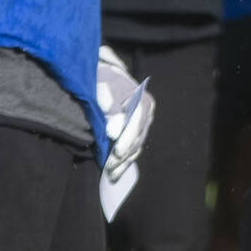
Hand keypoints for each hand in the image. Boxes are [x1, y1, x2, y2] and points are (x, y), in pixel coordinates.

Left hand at [97, 45, 155, 181]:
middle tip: (109, 168)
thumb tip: (114, 132)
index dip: (127, 139)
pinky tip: (114, 173)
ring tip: (110, 173)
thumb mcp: (104, 87)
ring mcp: (143, 123)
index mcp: (141, 98)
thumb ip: (109, 105)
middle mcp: (147, 111)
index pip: (137, 122)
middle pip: (138, 137)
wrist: (105, 77)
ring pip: (137, 146)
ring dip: (123, 162)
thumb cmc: (103, 80)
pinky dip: (124, 162)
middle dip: (123, 155)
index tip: (116, 152)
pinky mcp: (137, 132)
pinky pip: (134, 150)